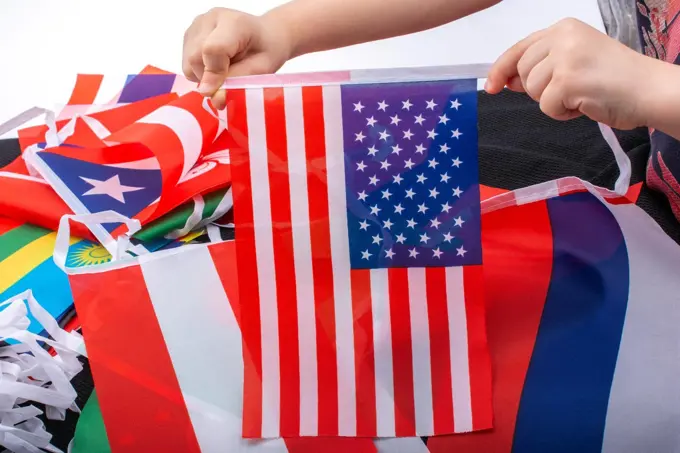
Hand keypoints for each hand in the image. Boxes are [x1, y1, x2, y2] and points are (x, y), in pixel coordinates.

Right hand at [182, 7, 292, 108]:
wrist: (264, 35)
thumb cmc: (266, 51)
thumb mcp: (261, 69)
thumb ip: (237, 82)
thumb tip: (214, 100)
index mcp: (234, 23)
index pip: (212, 49)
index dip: (212, 75)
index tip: (217, 93)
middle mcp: (210, 19)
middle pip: (195, 57)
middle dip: (209, 79)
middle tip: (228, 82)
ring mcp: (197, 24)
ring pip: (188, 61)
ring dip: (204, 76)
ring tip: (224, 71)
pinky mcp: (190, 33)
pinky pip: (187, 60)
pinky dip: (200, 70)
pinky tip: (216, 65)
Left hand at [485, 18, 652, 129]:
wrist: (648, 90)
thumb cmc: (614, 80)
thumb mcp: (574, 63)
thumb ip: (542, 67)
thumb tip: (507, 81)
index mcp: (564, 28)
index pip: (519, 49)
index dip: (501, 69)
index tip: (492, 86)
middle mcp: (563, 37)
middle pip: (523, 72)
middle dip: (539, 89)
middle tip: (569, 90)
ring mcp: (565, 58)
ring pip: (532, 90)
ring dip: (552, 102)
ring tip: (580, 95)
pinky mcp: (568, 81)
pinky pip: (546, 107)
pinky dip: (562, 113)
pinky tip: (584, 105)